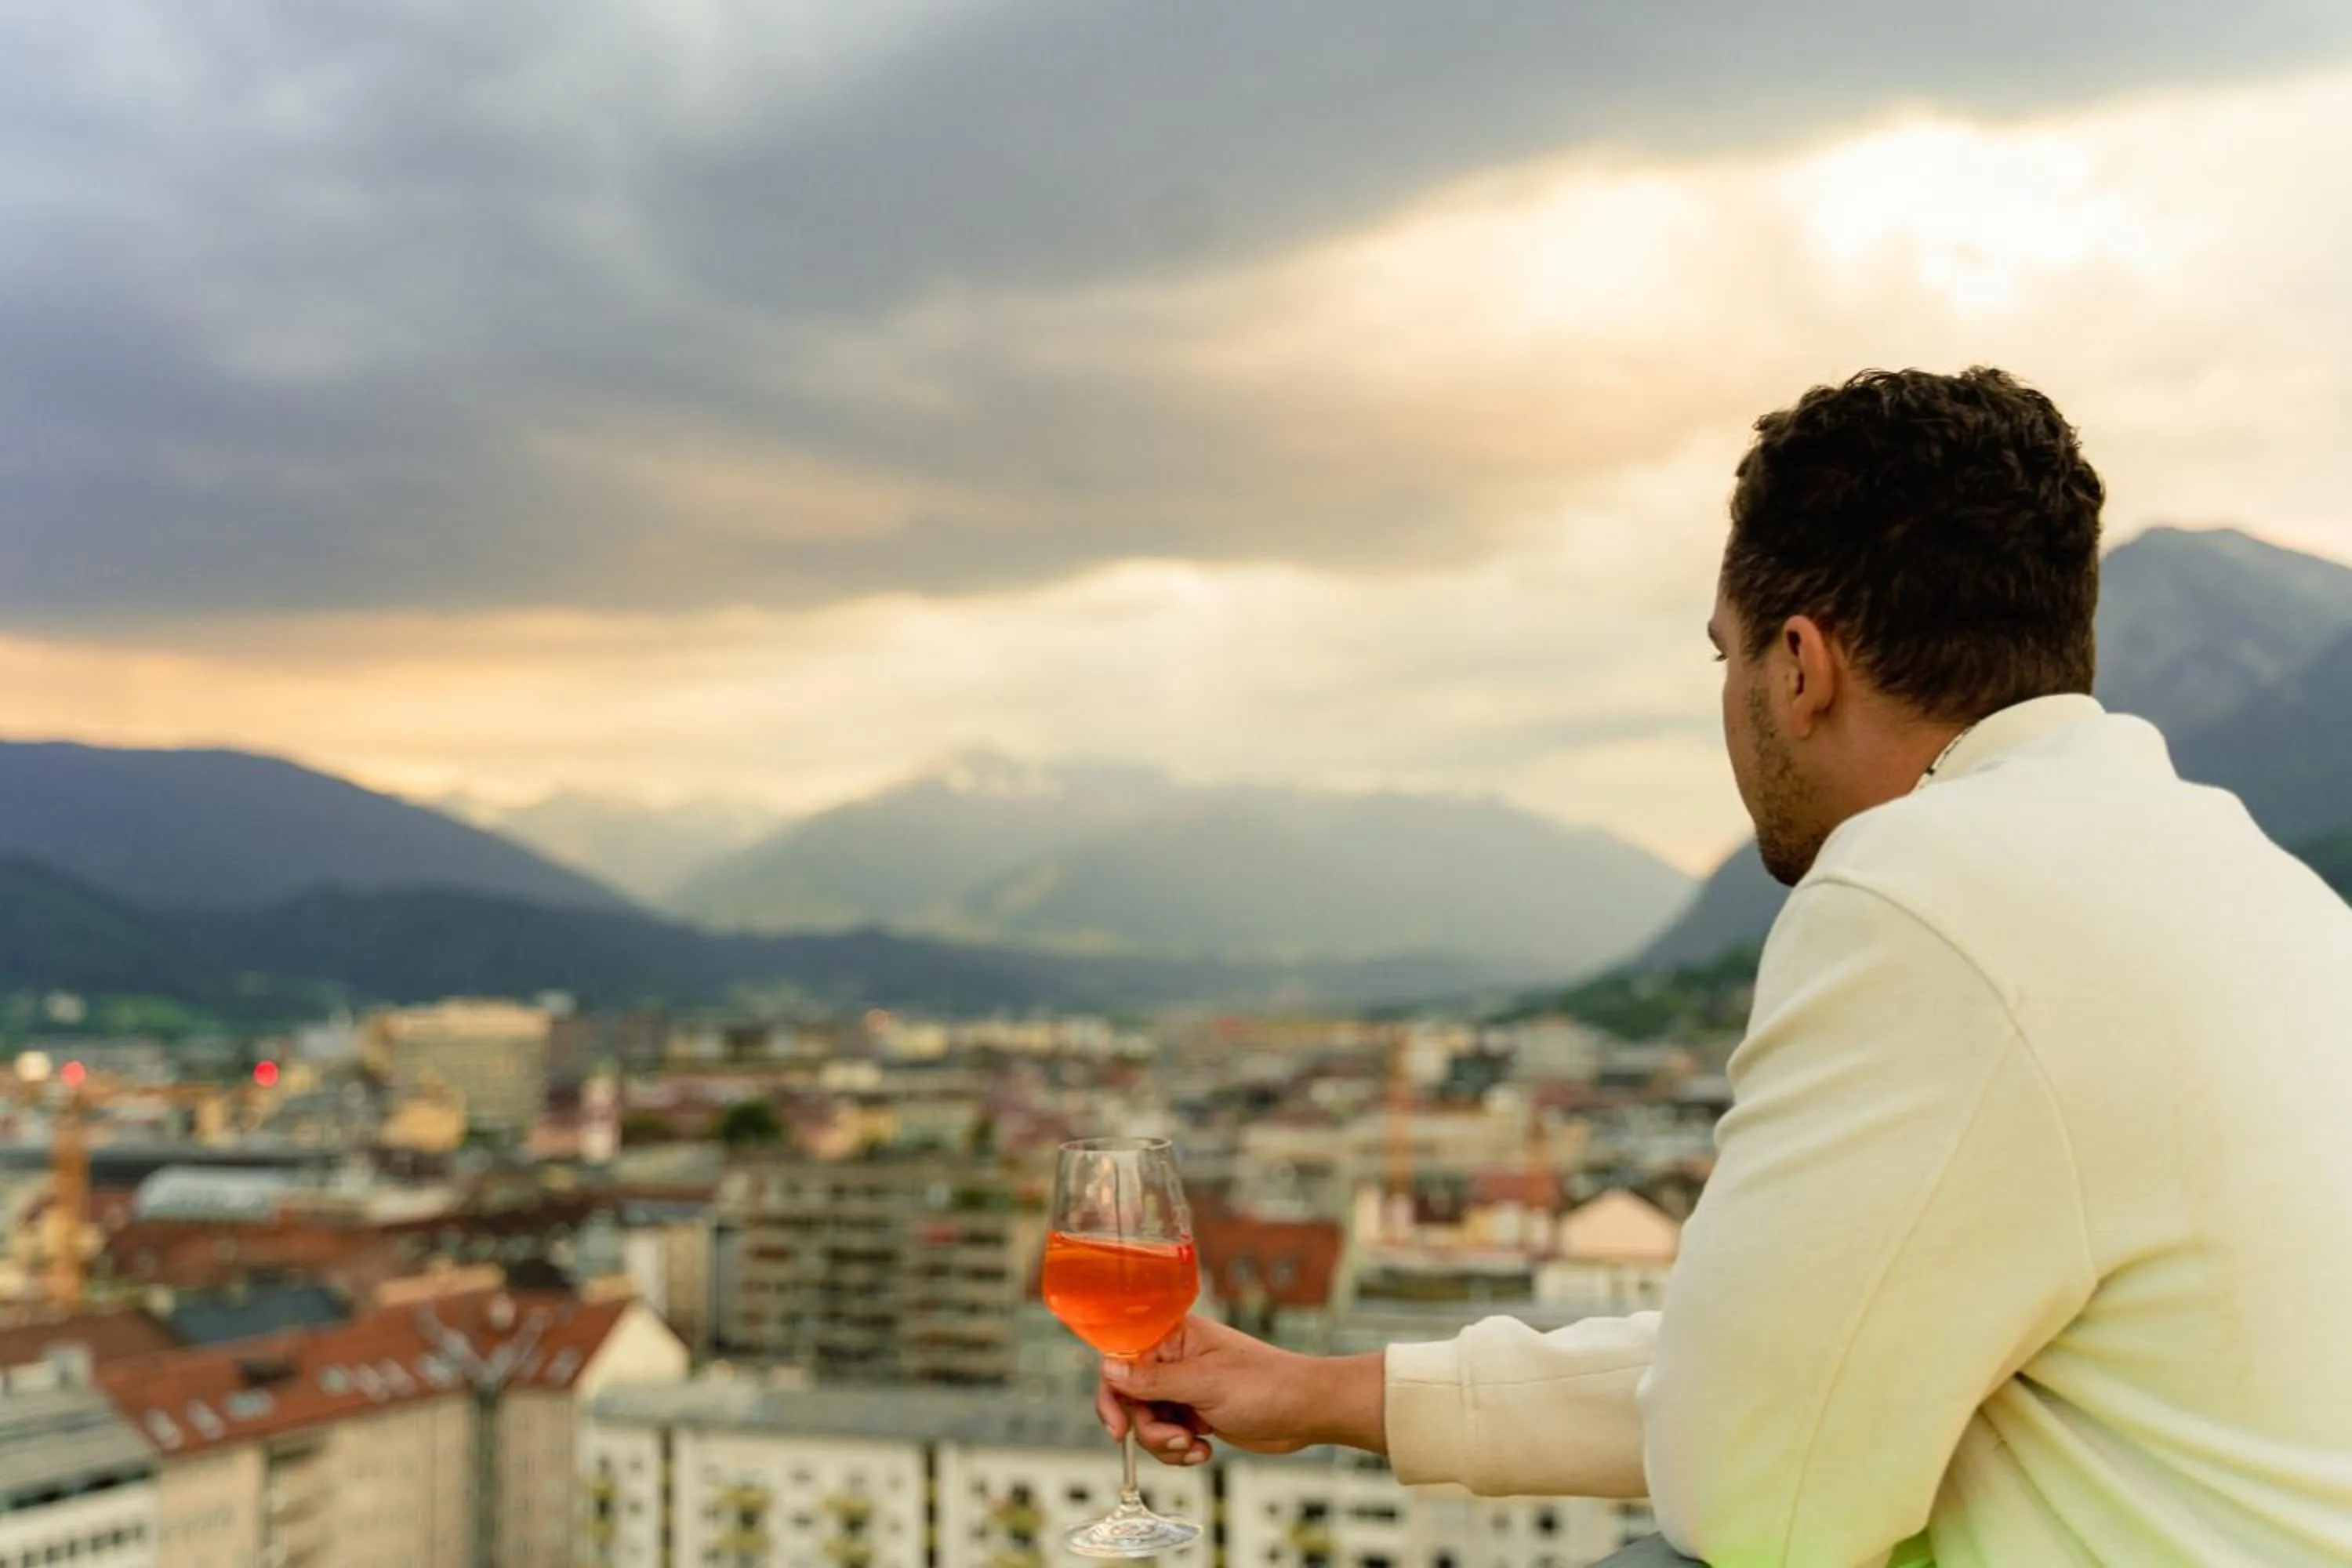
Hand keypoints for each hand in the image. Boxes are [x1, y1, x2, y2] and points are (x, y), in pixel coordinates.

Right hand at [1092, 1314, 1385, 1466]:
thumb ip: (1153, 1380)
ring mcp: (1186, 1388)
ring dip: (1167, 1444)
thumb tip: (1109, 1370)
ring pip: (1148, 1423)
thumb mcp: (1205, 1384)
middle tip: (1177, 1439)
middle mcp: (1175, 1360)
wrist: (1306, 1411)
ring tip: (1195, 1446)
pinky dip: (1181, 1450)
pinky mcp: (1196, 1413)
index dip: (1113, 1395)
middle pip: (1131, 1399)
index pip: (1121, 1359)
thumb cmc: (1266, 1385)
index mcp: (1174, 1337)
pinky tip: (1205, 1451)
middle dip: (1149, 1428)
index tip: (1119, 1428)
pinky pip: (1169, 1436)